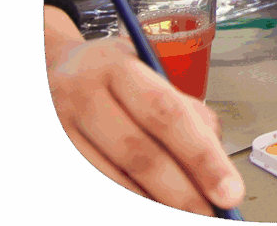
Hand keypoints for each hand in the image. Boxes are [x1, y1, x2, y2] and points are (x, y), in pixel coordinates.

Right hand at [45, 7, 242, 215]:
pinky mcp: (53, 153)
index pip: (167, 114)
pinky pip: (93, 188)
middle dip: (181, 192)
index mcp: (117, 67)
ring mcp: (59, 129)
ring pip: (112, 181)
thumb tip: (216, 157)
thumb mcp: (145, 70)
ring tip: (186, 215)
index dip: (201, 156)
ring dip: (153, 206)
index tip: (230, 190)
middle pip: (138, 154)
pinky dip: (127, 201)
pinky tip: (151, 207)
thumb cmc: (110, 75)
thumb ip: (182, 106)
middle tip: (211, 214)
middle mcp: (83, 96)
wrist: (47, 70)